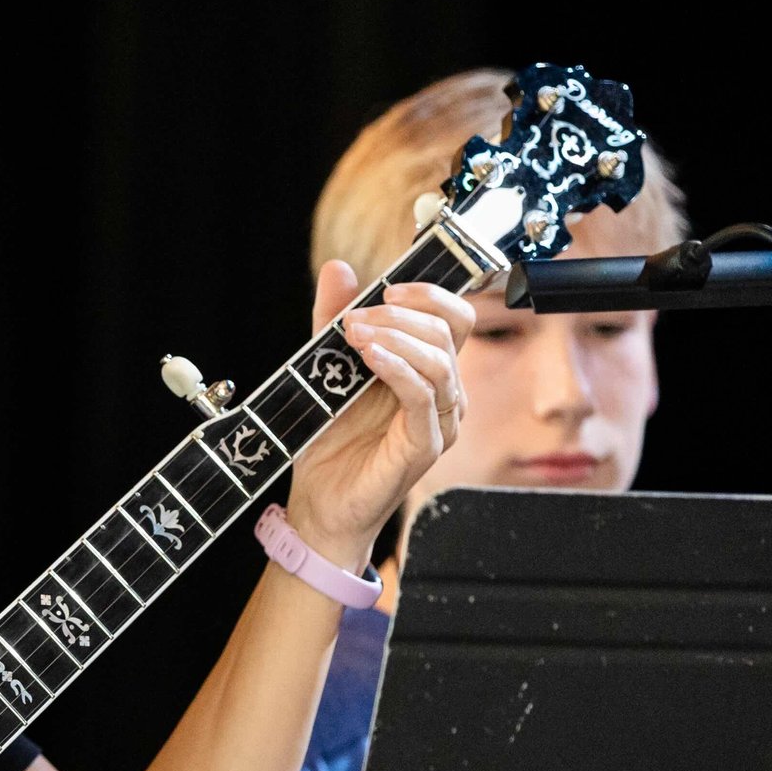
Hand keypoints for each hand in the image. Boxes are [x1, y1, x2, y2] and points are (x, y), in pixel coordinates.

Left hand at [281, 263, 471, 567]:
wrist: (318, 501)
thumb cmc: (329, 440)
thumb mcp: (325, 366)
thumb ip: (333, 320)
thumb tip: (339, 269)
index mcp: (426, 370)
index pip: (453, 317)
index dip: (428, 294)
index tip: (386, 287)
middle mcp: (442, 394)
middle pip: (450, 332)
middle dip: (403, 313)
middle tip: (356, 316)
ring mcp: (439, 421)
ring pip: (440, 361)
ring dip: (397, 337)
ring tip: (354, 333)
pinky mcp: (425, 446)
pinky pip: (424, 396)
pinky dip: (399, 369)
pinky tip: (371, 357)